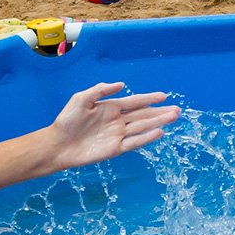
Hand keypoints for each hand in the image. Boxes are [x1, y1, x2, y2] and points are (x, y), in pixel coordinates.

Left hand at [42, 81, 181, 169]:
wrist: (58, 144)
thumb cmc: (67, 121)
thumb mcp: (81, 99)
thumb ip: (101, 90)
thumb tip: (122, 85)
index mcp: (110, 107)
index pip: (135, 102)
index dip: (149, 98)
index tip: (164, 96)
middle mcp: (117, 121)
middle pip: (143, 115)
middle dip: (160, 112)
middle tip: (177, 109)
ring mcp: (118, 135)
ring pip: (142, 127)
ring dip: (158, 122)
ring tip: (173, 117)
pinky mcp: (115, 149)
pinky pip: (134, 142)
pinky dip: (147, 138)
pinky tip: (159, 132)